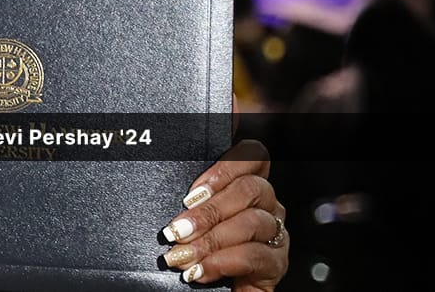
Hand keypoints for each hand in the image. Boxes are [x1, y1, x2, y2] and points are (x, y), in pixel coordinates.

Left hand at [160, 140, 287, 289]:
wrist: (206, 291)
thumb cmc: (194, 249)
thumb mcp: (187, 218)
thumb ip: (187, 201)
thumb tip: (160, 187)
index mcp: (244, 188)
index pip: (253, 156)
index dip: (225, 168)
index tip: (190, 194)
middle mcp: (264, 206)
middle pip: (251, 189)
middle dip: (208, 211)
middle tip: (177, 230)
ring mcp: (273, 234)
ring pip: (253, 222)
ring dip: (212, 239)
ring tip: (183, 255)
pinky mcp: (275, 264)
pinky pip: (256, 255)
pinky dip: (224, 262)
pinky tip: (202, 270)